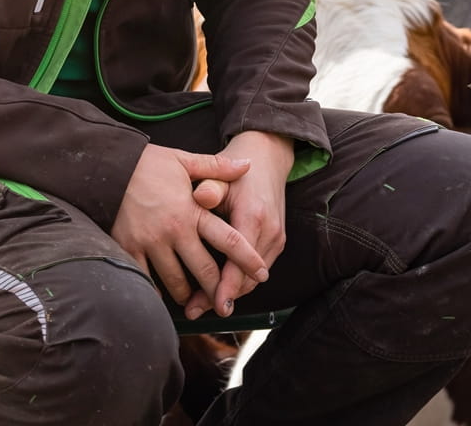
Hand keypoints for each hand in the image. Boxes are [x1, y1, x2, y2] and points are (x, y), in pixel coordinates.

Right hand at [111, 145, 269, 314]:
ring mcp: (150, 243)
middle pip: (205, 271)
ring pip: (176, 282)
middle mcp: (173, 231)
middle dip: (220, 290)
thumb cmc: (147, 164)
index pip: (229, 240)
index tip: (261, 275)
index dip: (247, 260)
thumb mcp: (184, 161)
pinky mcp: (128, 249)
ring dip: (188, 295)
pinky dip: (156, 292)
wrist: (106, 167)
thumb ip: (217, 167)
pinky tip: (163, 296)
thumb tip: (247, 164)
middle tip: (228, 304)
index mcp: (191, 210)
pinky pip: (146, 280)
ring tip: (195, 301)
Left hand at [197, 131, 293, 320]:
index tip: (210, 305)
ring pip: (253, 278)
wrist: (268, 159)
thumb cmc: (237, 170)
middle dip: (221, 297)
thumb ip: (210, 186)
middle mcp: (269, 232)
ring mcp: (276, 238)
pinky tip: (219, 289)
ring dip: (230, 293)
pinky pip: (257, 270)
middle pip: (246, 278)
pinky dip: (240, 282)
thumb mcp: (221, 173)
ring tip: (202, 306)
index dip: (224, 287)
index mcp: (253, 217)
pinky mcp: (277, 241)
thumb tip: (200, 196)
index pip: (239, 263)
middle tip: (193, 311)